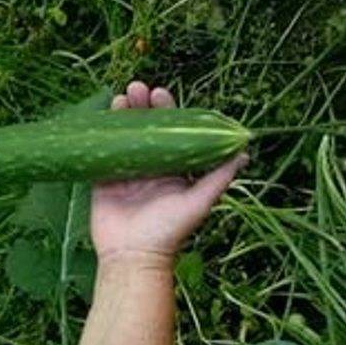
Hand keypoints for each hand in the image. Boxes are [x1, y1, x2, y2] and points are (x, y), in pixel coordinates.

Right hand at [91, 81, 247, 266]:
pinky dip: (100, 134)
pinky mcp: (104, 179)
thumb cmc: (169, 232)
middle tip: (138, 88)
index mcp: (172, 169)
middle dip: (142, 106)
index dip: (167, 111)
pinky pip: (101, 152)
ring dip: (122, 114)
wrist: (133, 256)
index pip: (170, 132)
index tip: (161, 93)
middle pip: (144, 128)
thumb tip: (244, 152)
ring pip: (123, 135)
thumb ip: (218, 177)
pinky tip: (101, 118)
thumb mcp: (198, 202)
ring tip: (121, 96)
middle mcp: (149, 166)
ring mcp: (125, 171)